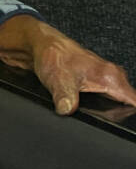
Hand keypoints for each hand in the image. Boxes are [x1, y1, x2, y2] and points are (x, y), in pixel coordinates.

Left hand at [0, 15, 135, 114]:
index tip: (125, 122)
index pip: (134, 102)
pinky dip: (96, 105)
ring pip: (114, 101)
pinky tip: (84, 108)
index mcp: (111, 77)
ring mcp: (104, 79)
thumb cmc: (53, 56)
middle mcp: (112, 77)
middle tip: (102, 121)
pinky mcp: (94, 82)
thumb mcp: (59, 81)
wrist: (41, 46)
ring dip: (106, 110)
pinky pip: (102, 97)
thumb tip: (68, 111)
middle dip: (118, 115)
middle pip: (126, 104)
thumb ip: (65, 99)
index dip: (132, 114)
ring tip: (91, 113)